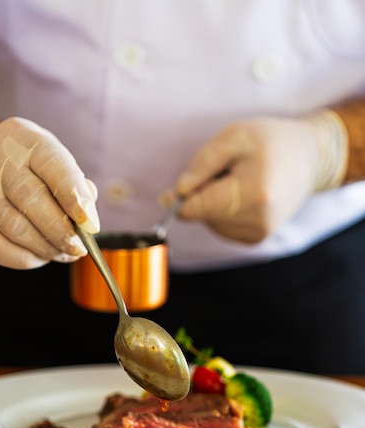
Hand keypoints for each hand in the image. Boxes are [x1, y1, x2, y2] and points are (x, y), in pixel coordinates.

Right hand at [0, 117, 99, 267]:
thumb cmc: (34, 168)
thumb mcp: (58, 163)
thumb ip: (77, 187)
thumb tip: (87, 221)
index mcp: (27, 141)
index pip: (54, 167)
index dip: (74, 197)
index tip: (90, 224)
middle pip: (30, 200)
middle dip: (60, 231)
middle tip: (78, 248)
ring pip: (13, 227)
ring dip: (44, 248)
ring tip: (63, 254)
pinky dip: (23, 258)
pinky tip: (39, 257)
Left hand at [173, 111, 347, 242]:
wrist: (310, 159)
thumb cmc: (270, 142)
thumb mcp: (234, 136)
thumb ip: (202, 164)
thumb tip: (178, 193)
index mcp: (253, 192)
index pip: (199, 208)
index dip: (180, 200)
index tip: (171, 192)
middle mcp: (258, 219)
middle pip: (203, 216)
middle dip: (202, 196)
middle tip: (222, 173)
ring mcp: (259, 233)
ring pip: (211, 223)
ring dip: (213, 204)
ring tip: (237, 182)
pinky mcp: (257, 238)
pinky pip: (222, 228)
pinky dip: (223, 213)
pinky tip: (242, 195)